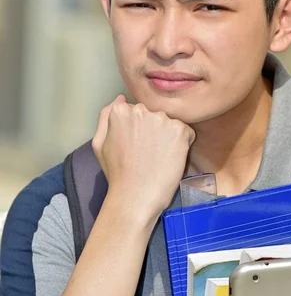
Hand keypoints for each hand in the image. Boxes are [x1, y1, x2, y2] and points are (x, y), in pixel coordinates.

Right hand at [92, 96, 195, 218]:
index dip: (139, 130)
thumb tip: (120, 98)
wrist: (135, 196)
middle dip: (155, 129)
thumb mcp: (99, 143)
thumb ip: (106, 116)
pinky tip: (171, 159)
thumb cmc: (117, 173)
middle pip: (154, 114)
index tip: (137, 146)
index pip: (137, 111)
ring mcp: (162, 119)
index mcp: (121, 111)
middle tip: (149, 153)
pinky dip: (183, 144)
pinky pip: (186, 132)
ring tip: (160, 157)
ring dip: (169, 136)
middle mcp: (142, 110)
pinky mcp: (180, 130)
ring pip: (170, 122)